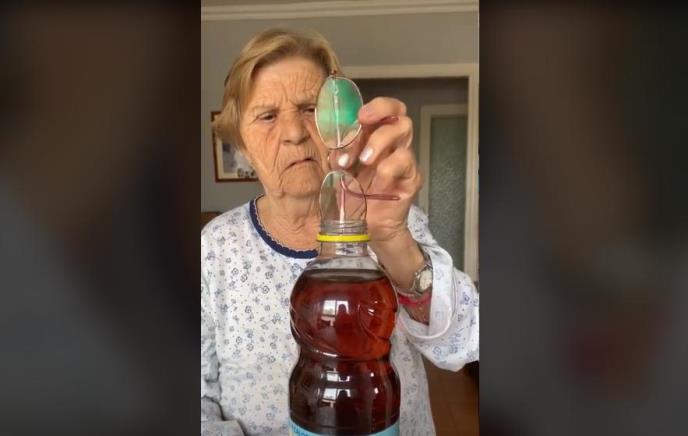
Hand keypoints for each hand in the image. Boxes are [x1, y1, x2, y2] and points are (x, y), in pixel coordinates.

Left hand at [328, 97, 422, 242]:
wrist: (367, 227)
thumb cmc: (354, 195)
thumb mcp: (341, 170)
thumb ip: (339, 151)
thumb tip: (333, 136)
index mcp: (375, 137)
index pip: (385, 109)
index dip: (375, 105)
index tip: (358, 115)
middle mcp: (393, 144)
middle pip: (400, 113)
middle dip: (381, 111)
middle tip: (362, 121)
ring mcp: (404, 159)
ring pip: (404, 131)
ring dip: (379, 140)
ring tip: (364, 160)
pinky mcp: (411, 178)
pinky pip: (404, 161)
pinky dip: (386, 169)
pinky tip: (376, 184)